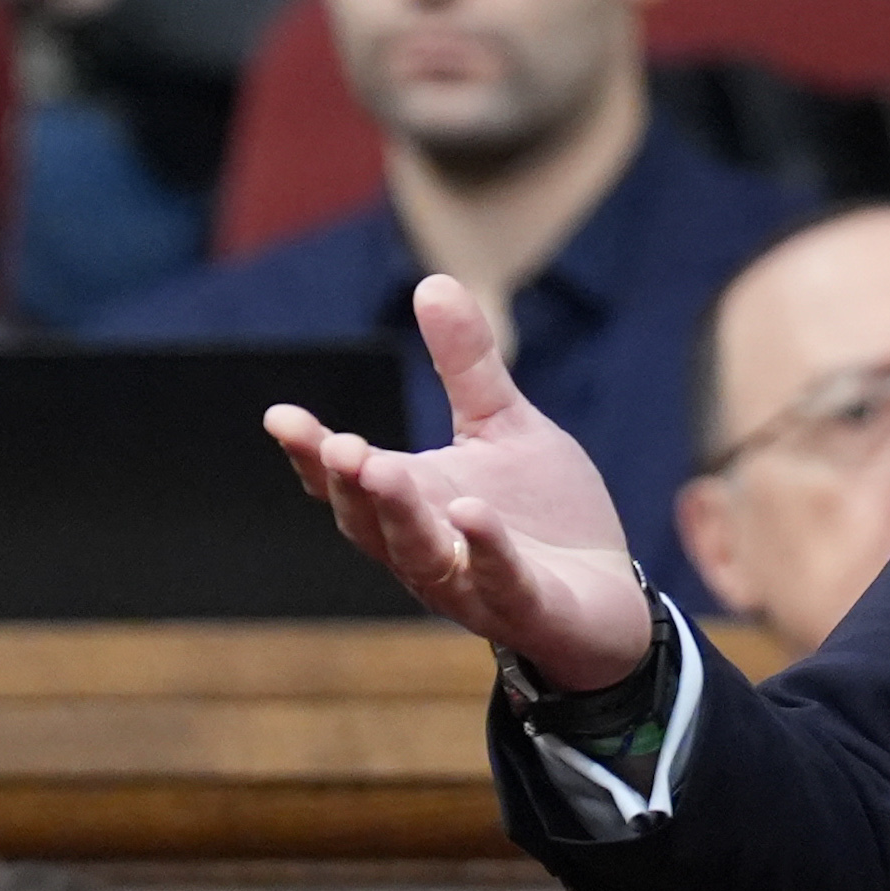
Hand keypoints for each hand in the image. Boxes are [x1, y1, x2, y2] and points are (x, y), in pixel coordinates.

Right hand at [266, 271, 655, 688]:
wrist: (609, 599)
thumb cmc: (544, 517)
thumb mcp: (506, 427)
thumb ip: (468, 366)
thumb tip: (432, 281)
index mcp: (414, 503)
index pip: (347, 482)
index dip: (312, 454)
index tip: (280, 417)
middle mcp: (428, 550)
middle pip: (371, 523)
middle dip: (350, 484)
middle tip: (339, 445)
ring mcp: (472, 587)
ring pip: (420, 556)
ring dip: (397, 514)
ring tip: (380, 467)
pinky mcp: (527, 609)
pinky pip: (498, 583)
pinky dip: (484, 551)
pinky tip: (471, 512)